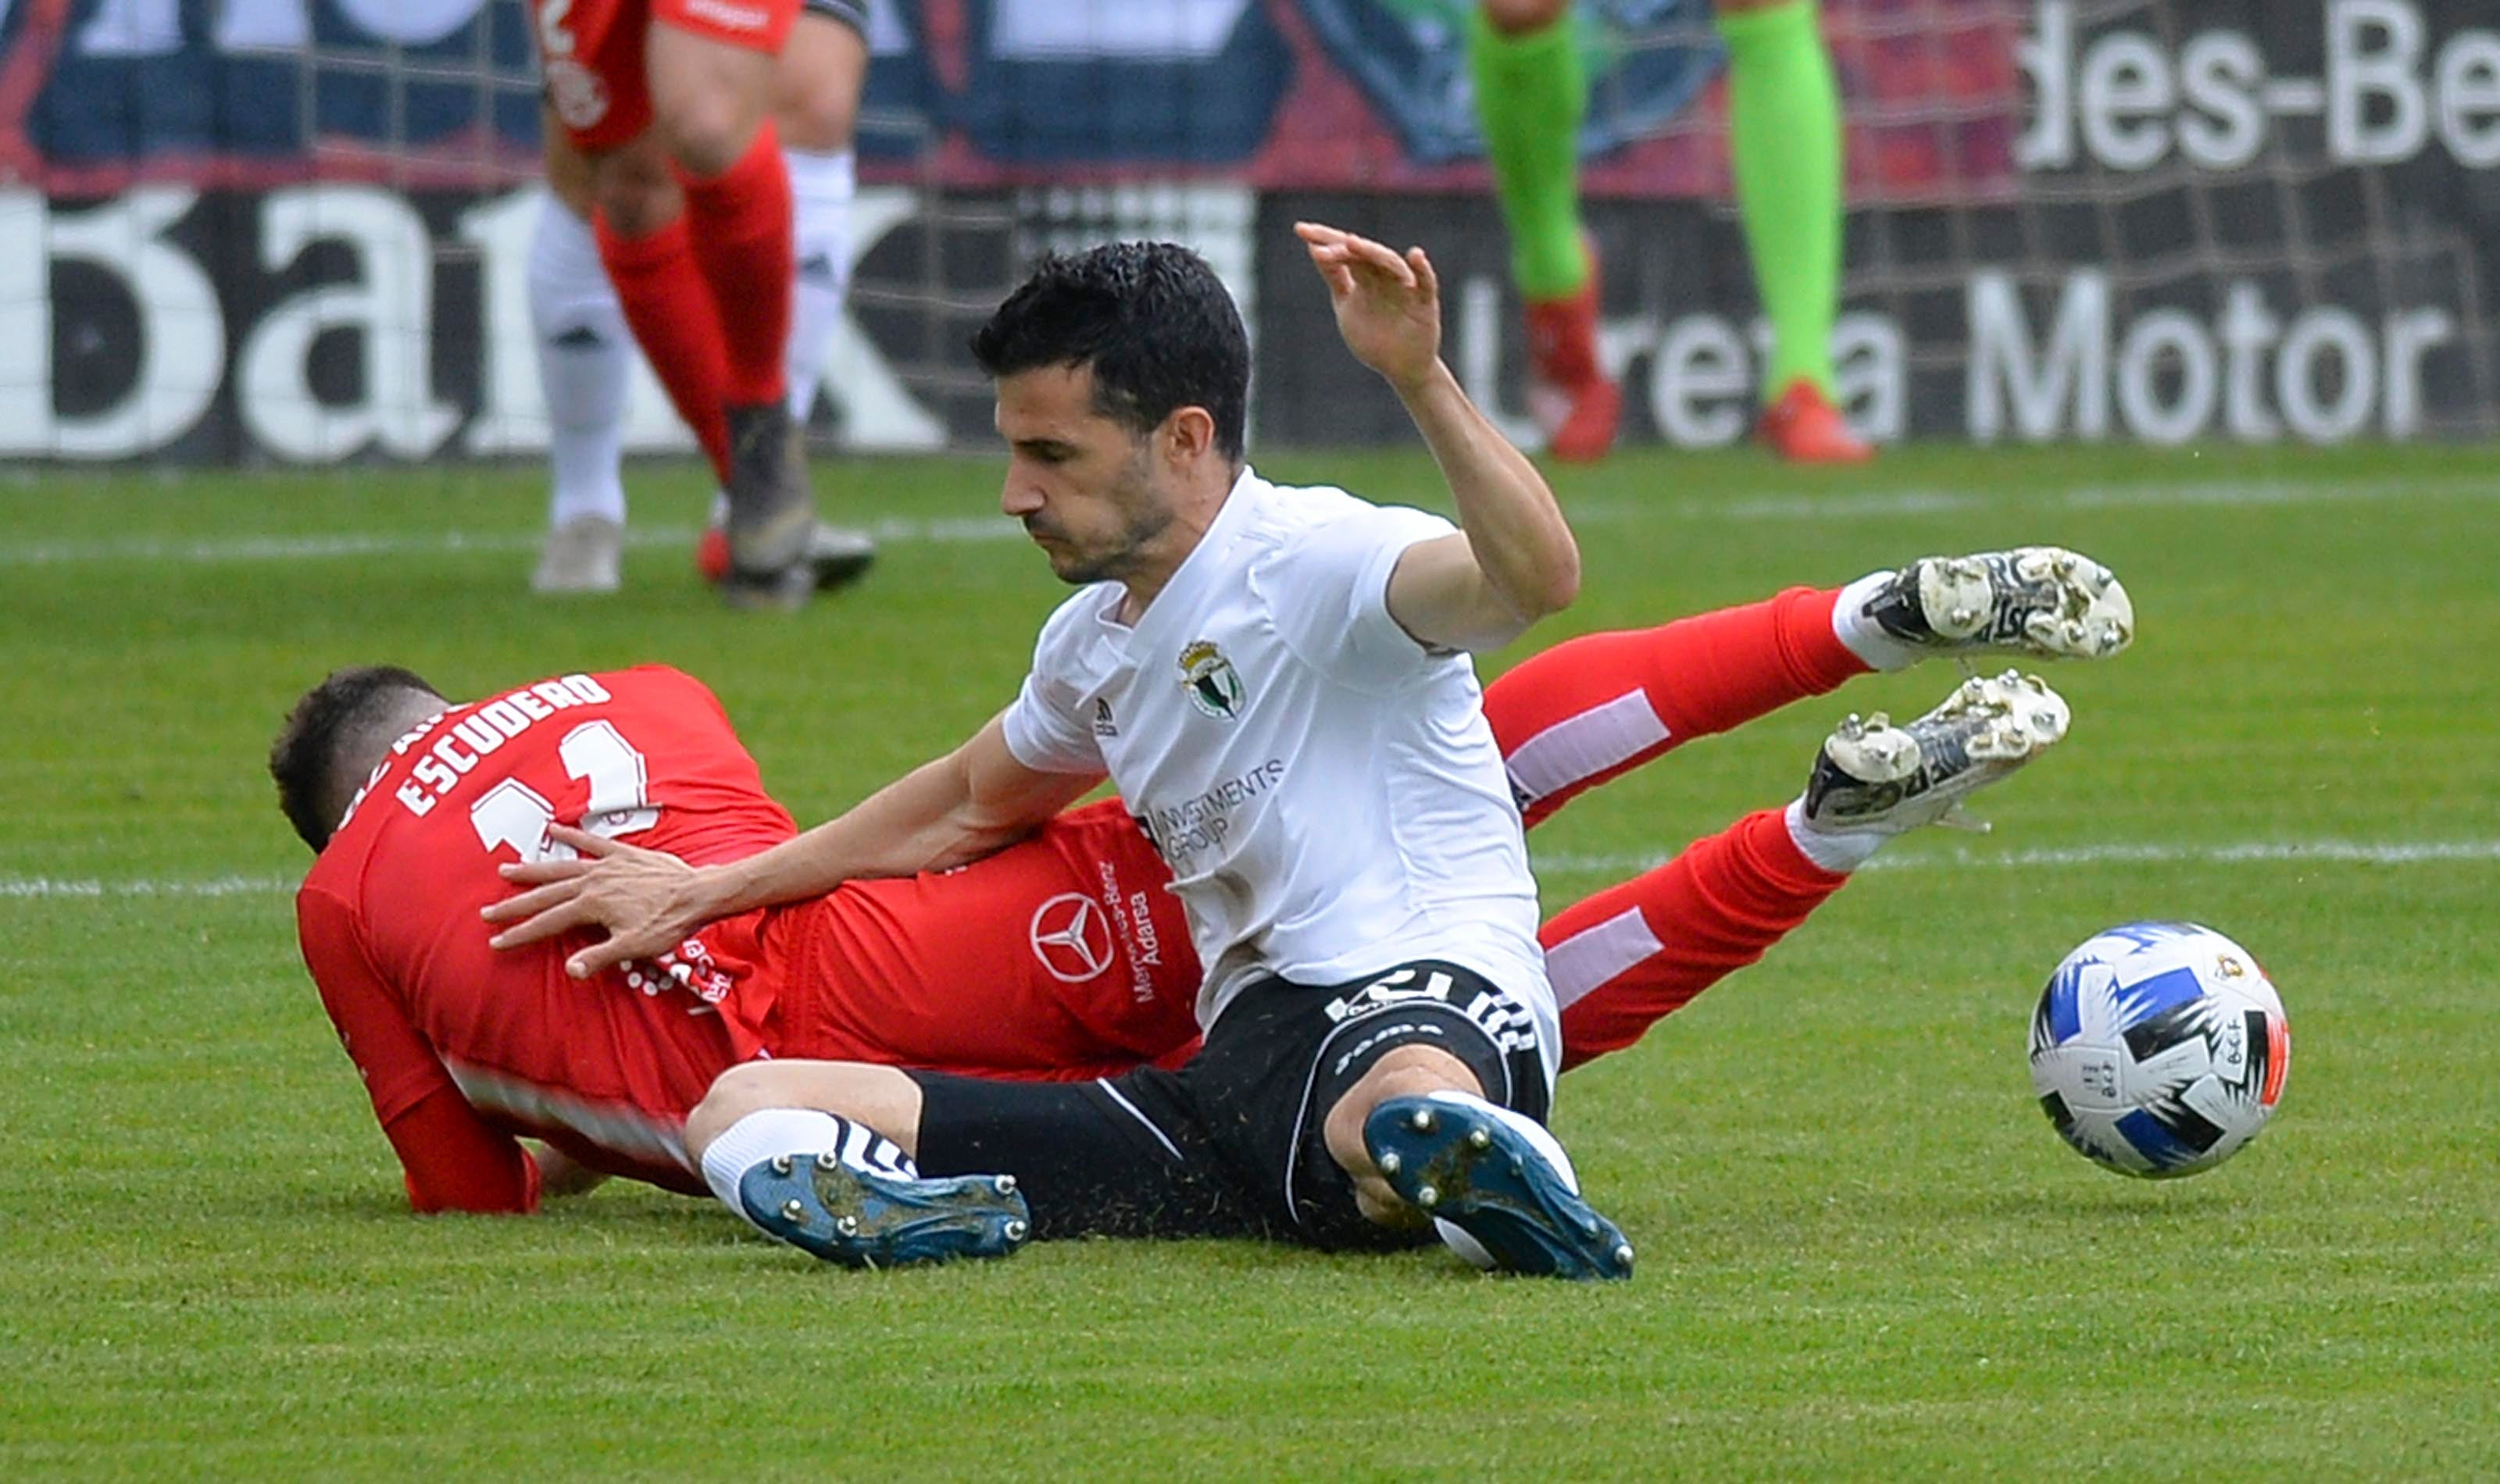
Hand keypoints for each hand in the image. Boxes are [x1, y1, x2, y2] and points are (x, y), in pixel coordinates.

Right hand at [481, 824, 714, 979]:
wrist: (698, 893)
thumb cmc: (668, 924)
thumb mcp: (633, 947)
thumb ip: (599, 957)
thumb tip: (569, 971)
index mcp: (591, 906)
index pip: (547, 923)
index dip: (521, 934)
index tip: (496, 942)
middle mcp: (593, 882)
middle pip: (546, 894)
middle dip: (515, 904)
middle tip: (487, 911)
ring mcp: (607, 865)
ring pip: (561, 867)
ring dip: (533, 869)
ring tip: (506, 869)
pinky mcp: (623, 853)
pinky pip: (592, 841)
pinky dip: (572, 834)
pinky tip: (553, 828)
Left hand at [1296, 221, 1442, 394]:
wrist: (1400, 368)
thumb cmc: (1373, 337)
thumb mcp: (1346, 307)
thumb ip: (1335, 279)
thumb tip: (1314, 248)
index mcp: (1364, 276)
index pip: (1344, 251)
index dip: (1324, 239)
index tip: (1300, 229)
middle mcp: (1384, 276)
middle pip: (1364, 255)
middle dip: (1343, 248)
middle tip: (1321, 246)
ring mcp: (1404, 287)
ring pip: (1390, 264)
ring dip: (1372, 253)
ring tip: (1352, 243)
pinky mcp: (1425, 302)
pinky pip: (1426, 282)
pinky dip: (1422, 269)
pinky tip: (1415, 256)